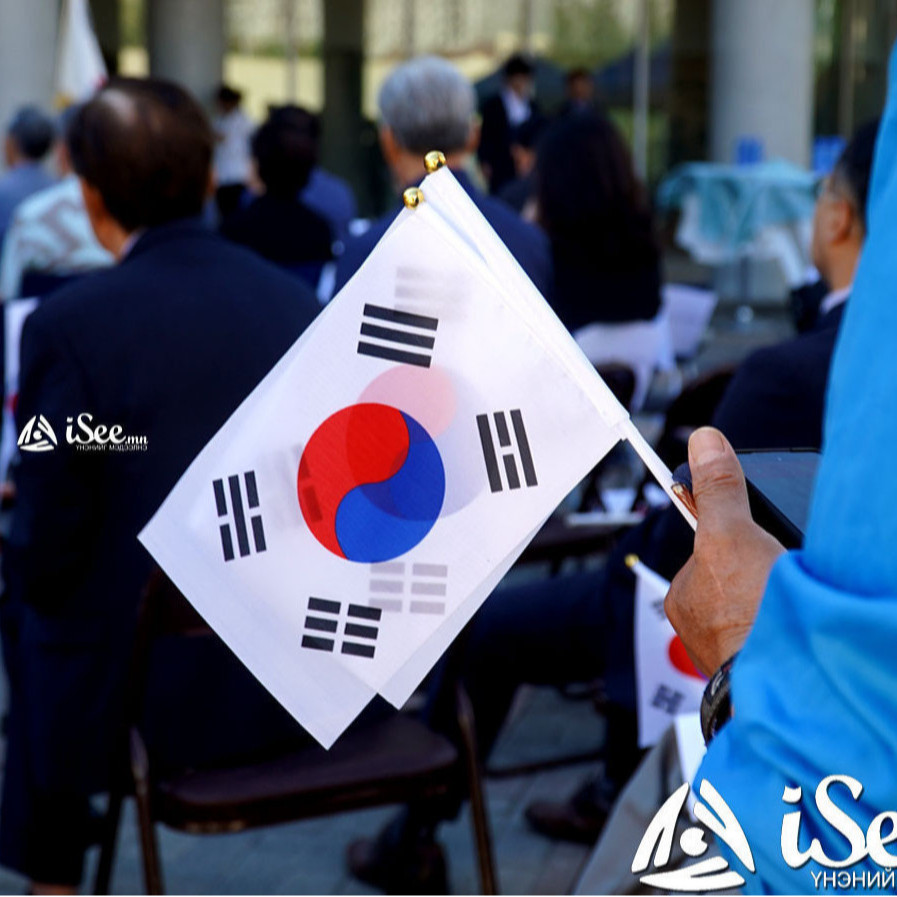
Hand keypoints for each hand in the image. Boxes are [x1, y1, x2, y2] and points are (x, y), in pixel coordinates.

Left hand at [665, 428, 785, 676]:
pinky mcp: (762, 667)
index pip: (710, 548)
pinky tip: (802, 619)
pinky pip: (776, 629)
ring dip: (780, 595)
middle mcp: (701, 626)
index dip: (739, 532)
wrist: (787, 687)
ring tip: (797, 597)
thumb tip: (704, 441)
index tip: (760, 537)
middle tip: (787, 568)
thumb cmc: (749, 619)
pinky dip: (791, 620)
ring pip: (758, 604)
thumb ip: (719, 491)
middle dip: (764, 566)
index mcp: (685, 594)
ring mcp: (732, 650)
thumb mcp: (730, 537)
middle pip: (737, 575)